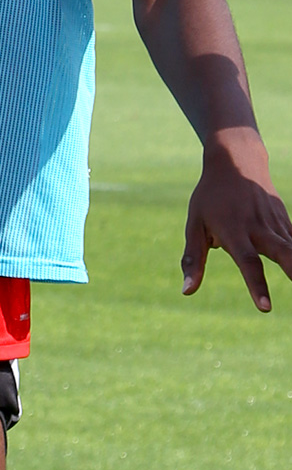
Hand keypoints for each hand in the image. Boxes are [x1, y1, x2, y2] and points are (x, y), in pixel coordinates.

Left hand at [182, 130, 291, 310]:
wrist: (236, 161)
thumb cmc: (210, 197)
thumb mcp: (194, 224)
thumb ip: (193, 259)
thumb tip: (187, 292)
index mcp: (234, 230)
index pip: (248, 262)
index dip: (257, 286)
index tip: (265, 308)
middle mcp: (258, 227)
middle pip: (282, 252)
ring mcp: (275, 222)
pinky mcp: (284, 219)